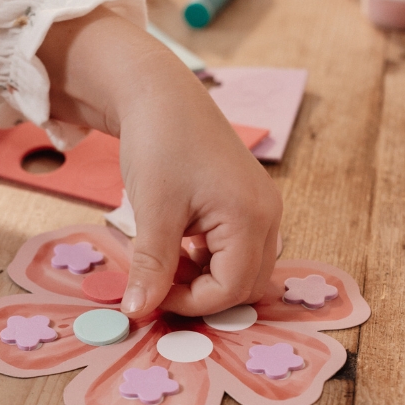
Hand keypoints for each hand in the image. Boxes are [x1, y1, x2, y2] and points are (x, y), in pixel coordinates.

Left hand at [38, 7, 281, 317]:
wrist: (160, 93)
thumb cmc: (160, 143)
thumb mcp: (153, 211)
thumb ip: (151, 267)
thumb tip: (137, 311)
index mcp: (251, 218)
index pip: (232, 289)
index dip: (190, 303)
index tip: (151, 295)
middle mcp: (267, 216)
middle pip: (245, 285)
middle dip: (202, 294)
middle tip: (159, 282)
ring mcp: (260, 208)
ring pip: (242, 270)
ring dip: (204, 279)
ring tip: (165, 262)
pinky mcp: (246, 204)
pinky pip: (236, 250)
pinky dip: (207, 260)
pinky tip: (176, 247)